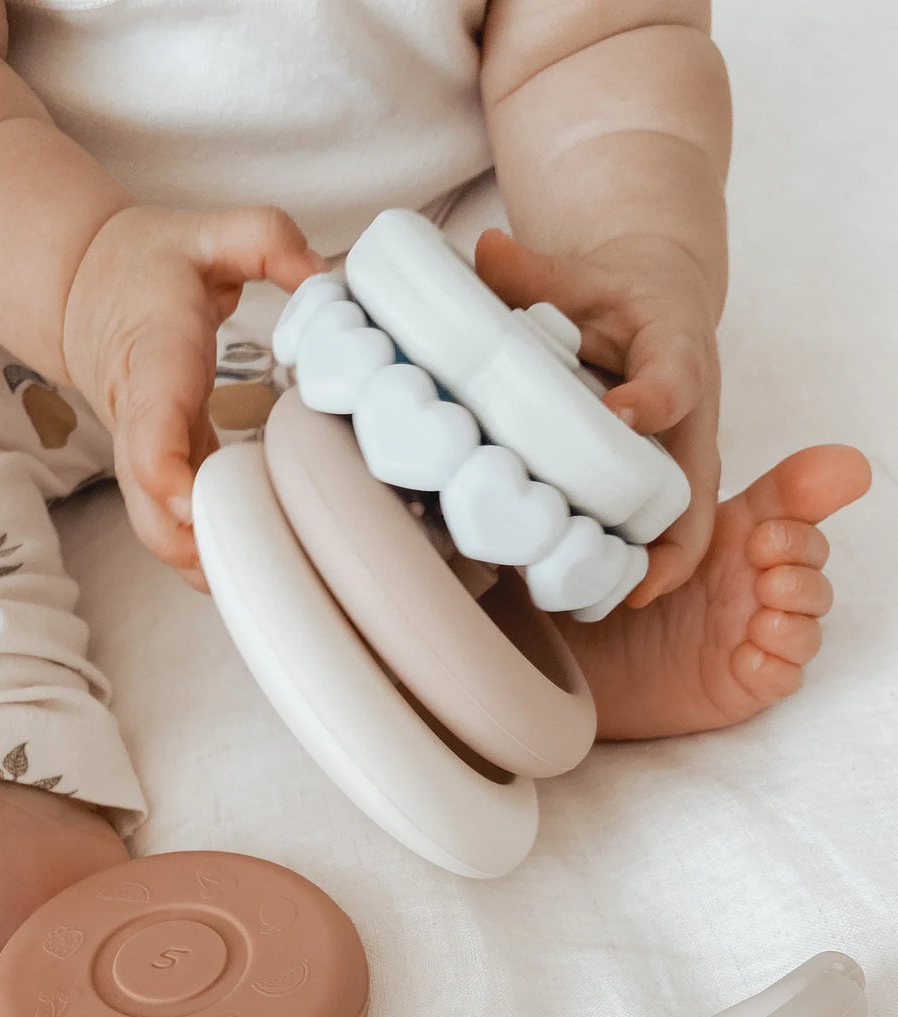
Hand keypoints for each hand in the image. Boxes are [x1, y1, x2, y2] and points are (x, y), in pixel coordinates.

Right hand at [62, 204, 324, 590]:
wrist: (81, 289)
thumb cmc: (148, 265)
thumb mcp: (207, 231)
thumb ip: (267, 238)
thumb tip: (326, 280)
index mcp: (154, 358)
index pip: (148, 422)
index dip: (163, 468)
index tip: (190, 503)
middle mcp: (141, 419)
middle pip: (148, 503)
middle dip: (189, 545)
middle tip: (250, 569)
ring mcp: (143, 454)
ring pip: (156, 527)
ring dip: (199, 562)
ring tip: (264, 583)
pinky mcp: (156, 473)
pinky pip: (172, 526)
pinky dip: (205, 553)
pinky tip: (256, 569)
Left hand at [474, 228, 721, 605]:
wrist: (658, 304)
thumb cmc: (615, 292)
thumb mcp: (580, 274)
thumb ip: (533, 273)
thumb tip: (484, 252)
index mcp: (677, 350)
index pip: (674, 378)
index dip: (651, 401)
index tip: (621, 416)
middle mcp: (692, 414)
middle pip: (695, 477)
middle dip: (668, 527)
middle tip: (628, 570)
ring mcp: (681, 456)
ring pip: (685, 519)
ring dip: (655, 564)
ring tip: (608, 600)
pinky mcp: (663, 484)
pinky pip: (662, 532)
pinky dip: (641, 568)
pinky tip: (598, 600)